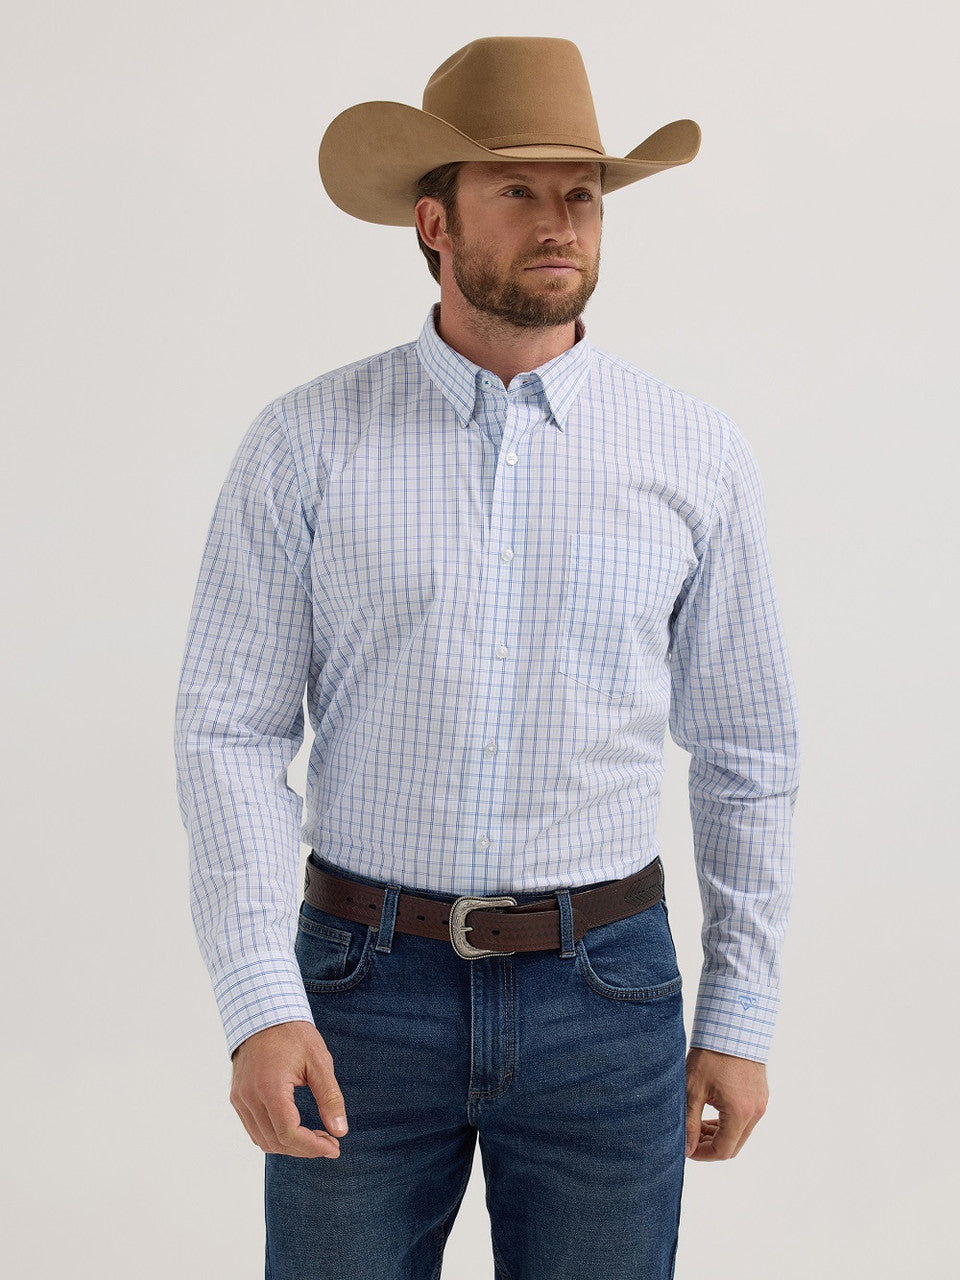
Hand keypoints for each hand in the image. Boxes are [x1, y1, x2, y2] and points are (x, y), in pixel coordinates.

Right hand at [229, 1020, 348, 1158]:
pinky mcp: (237, 1097)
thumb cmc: (294, 1034)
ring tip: (315, 1138)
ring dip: (289, 1146)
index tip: (334, 1147)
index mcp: (270, 1087)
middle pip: (276, 1141)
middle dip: (305, 1149)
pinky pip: (254, 1129)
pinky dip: (274, 1136)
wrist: (263, 1012)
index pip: (288, 1133)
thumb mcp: (319, 1062)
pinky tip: (295, 1129)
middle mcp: (249, 1097)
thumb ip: (330, 1098)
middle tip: (330, 1143)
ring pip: (263, 1140)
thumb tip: (340, 1131)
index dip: (312, 1147)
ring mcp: (240, 1098)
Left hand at [685, 1046, 767, 1159]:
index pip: (723, 1151)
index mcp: (740, 1113)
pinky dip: (730, 1120)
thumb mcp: (694, 1089)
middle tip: (690, 1135)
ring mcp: (761, 1102)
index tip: (687, 1148)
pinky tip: (712, 1108)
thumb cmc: (711, 1054)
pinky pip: (746, 1117)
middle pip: (734, 1144)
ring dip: (720, 1132)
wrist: (734, 1025)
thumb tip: (686, 1150)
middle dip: (710, 1144)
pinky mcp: (761, 1092)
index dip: (702, 1154)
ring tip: (698, 1121)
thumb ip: (689, 1122)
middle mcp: (756, 1111)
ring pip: (741, 1132)